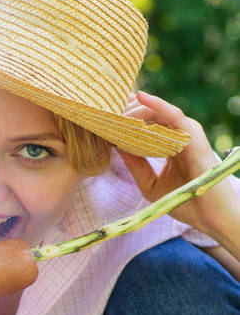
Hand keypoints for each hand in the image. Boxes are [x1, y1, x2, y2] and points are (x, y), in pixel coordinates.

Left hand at [120, 91, 239, 251]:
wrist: (210, 217)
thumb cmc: (184, 202)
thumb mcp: (150, 184)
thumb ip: (135, 165)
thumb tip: (116, 146)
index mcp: (170, 145)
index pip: (146, 125)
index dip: (126, 119)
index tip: (104, 118)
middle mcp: (179, 135)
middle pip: (149, 115)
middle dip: (126, 111)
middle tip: (104, 111)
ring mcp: (187, 133)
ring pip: (157, 113)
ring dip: (135, 110)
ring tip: (114, 109)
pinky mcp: (193, 136)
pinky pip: (173, 115)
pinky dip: (156, 105)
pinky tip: (139, 98)